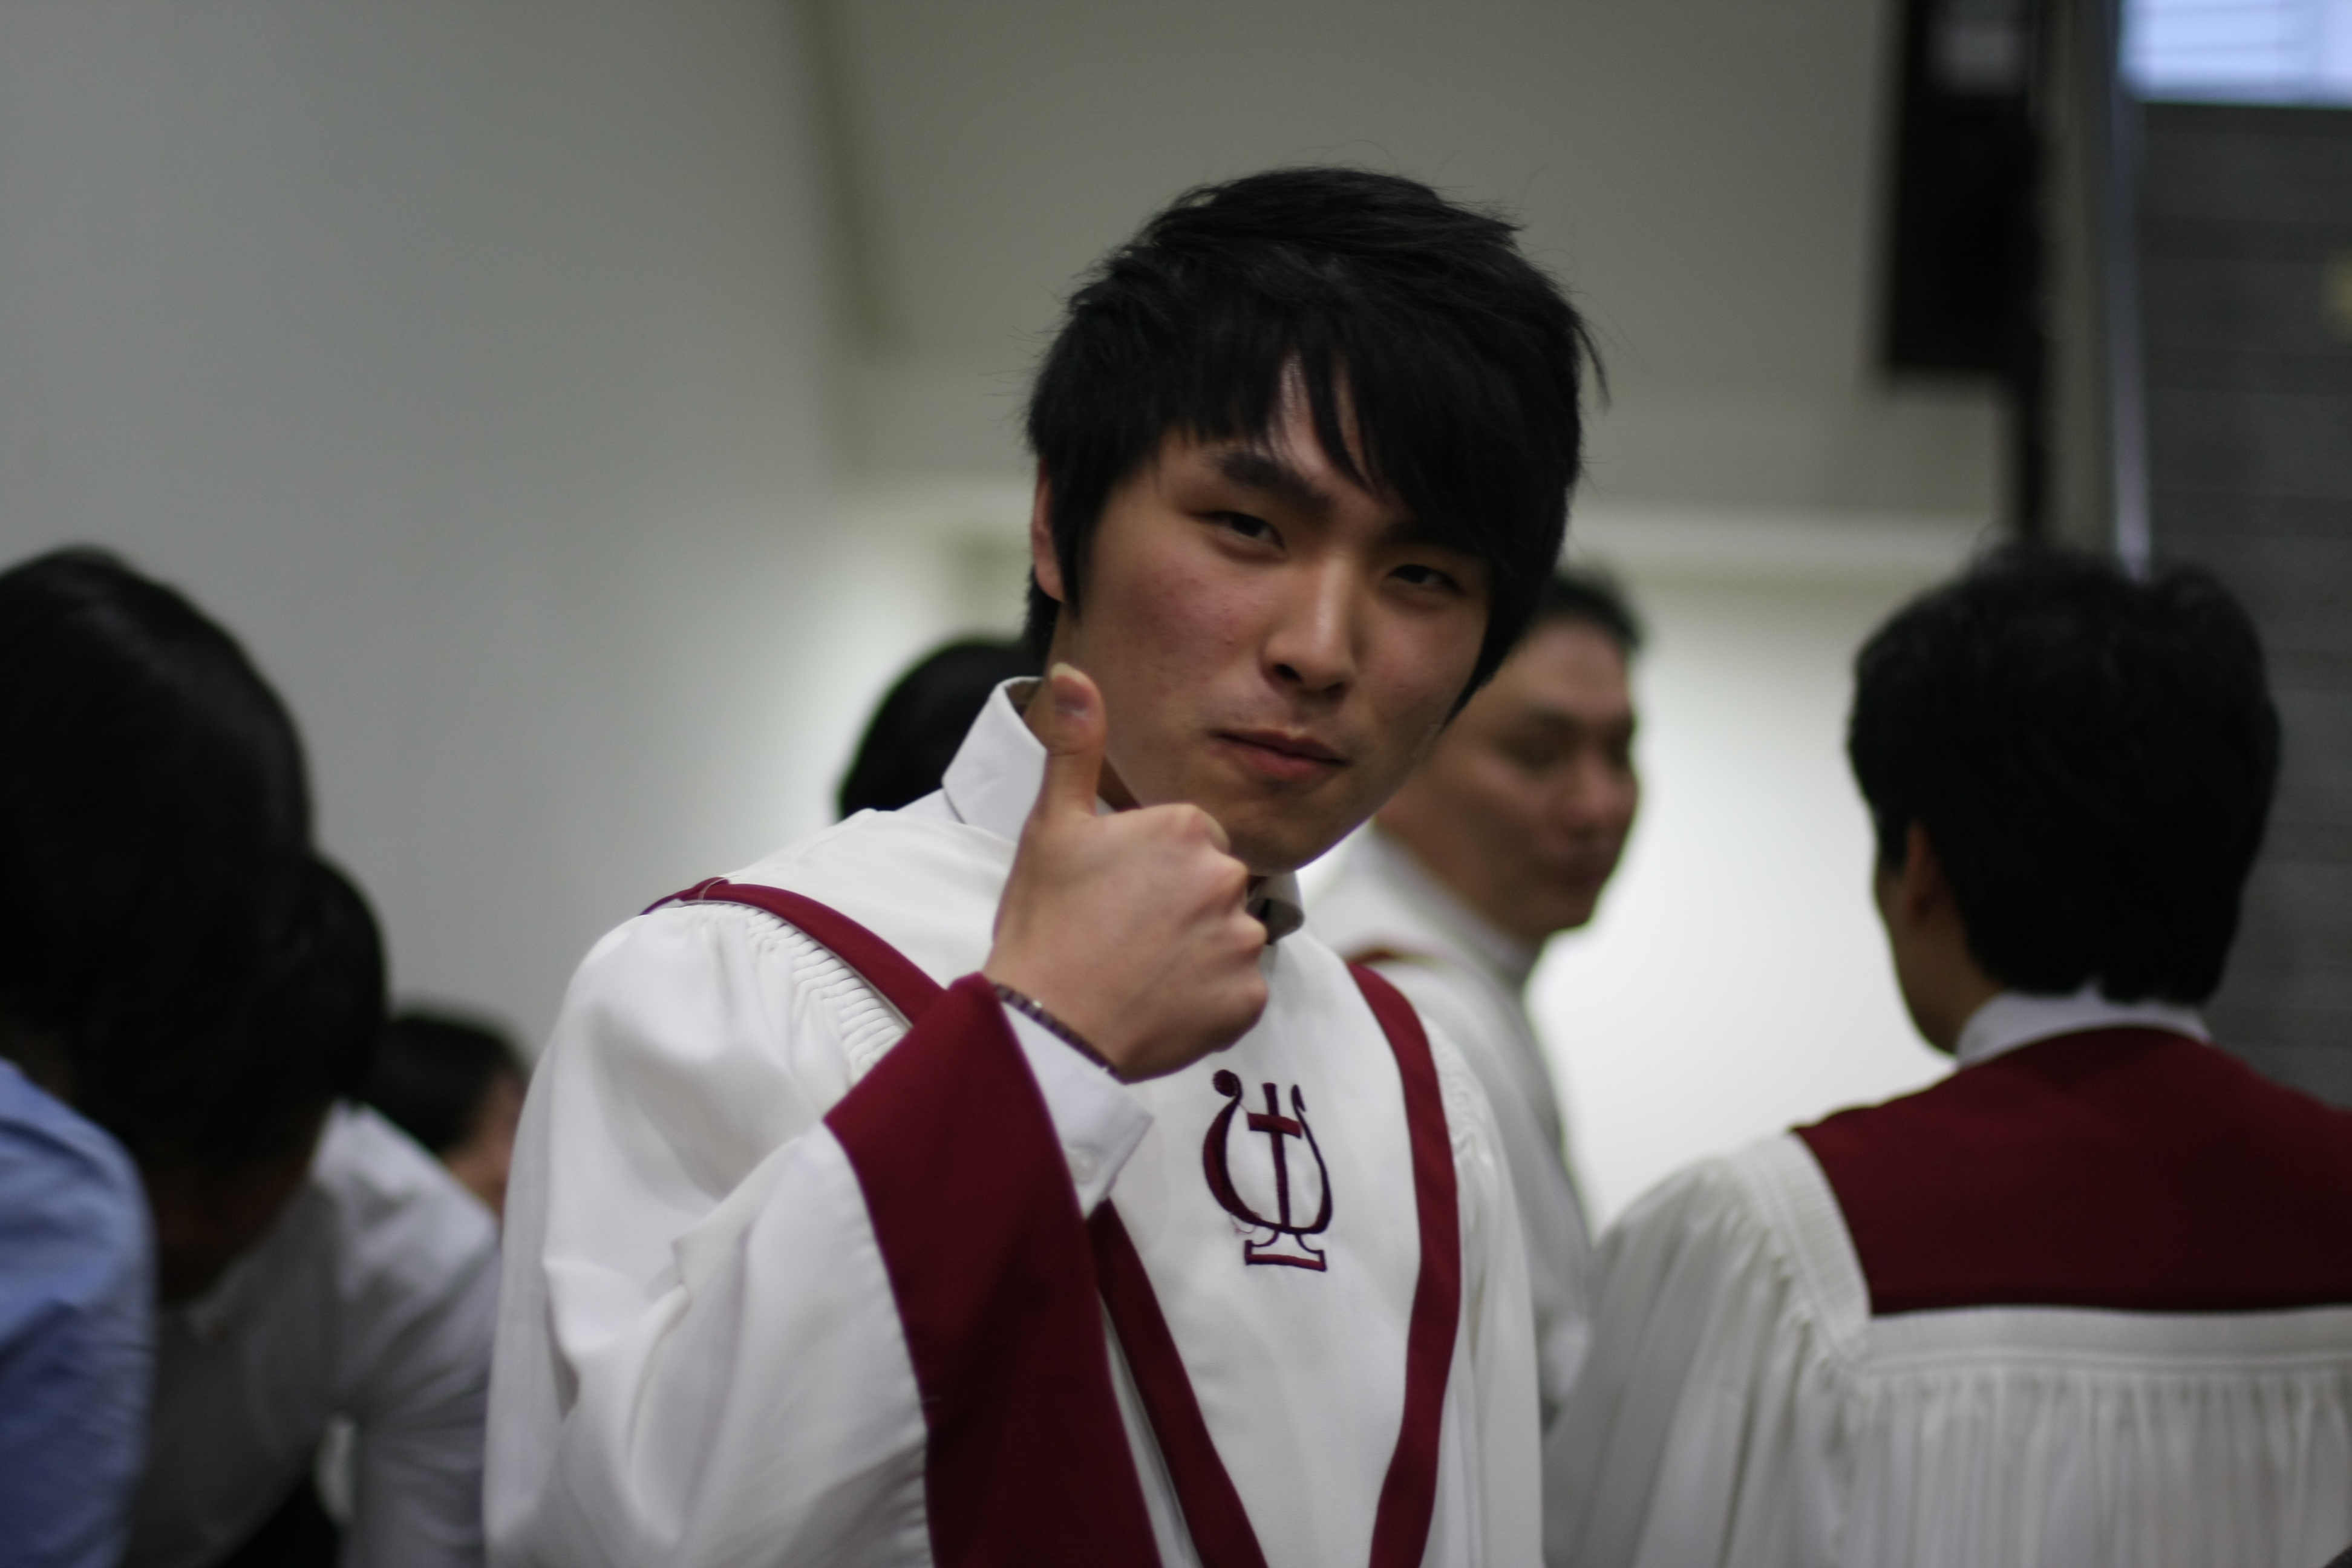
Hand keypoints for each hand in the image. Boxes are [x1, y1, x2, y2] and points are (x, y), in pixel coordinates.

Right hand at [985, 665, 1269, 1080]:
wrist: (1047, 1023)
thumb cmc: (1045, 922)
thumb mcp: (1052, 824)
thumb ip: (1075, 744)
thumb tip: (1075, 672)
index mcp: (1187, 827)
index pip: (1193, 841)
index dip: (1153, 870)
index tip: (1115, 897)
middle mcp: (1227, 877)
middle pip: (1215, 887)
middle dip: (1180, 909)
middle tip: (1122, 936)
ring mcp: (1241, 941)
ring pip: (1229, 940)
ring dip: (1196, 956)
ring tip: (1138, 972)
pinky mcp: (1247, 1000)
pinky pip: (1238, 994)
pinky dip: (1208, 1003)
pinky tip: (1159, 1004)